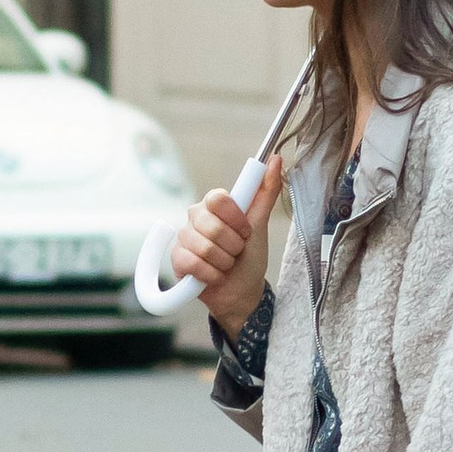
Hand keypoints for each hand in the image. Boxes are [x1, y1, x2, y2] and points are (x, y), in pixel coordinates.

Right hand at [173, 184, 271, 331]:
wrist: (242, 291)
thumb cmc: (250, 257)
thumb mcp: (261, 224)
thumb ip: (266, 191)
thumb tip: (276, 159)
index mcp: (214, 206)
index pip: (218, 198)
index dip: (235, 219)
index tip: (245, 231)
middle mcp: (195, 218)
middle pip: (212, 226)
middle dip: (233, 245)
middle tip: (236, 251)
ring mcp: (184, 238)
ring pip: (204, 247)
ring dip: (224, 262)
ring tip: (226, 264)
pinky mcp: (176, 260)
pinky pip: (192, 263)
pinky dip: (211, 275)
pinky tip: (214, 275)